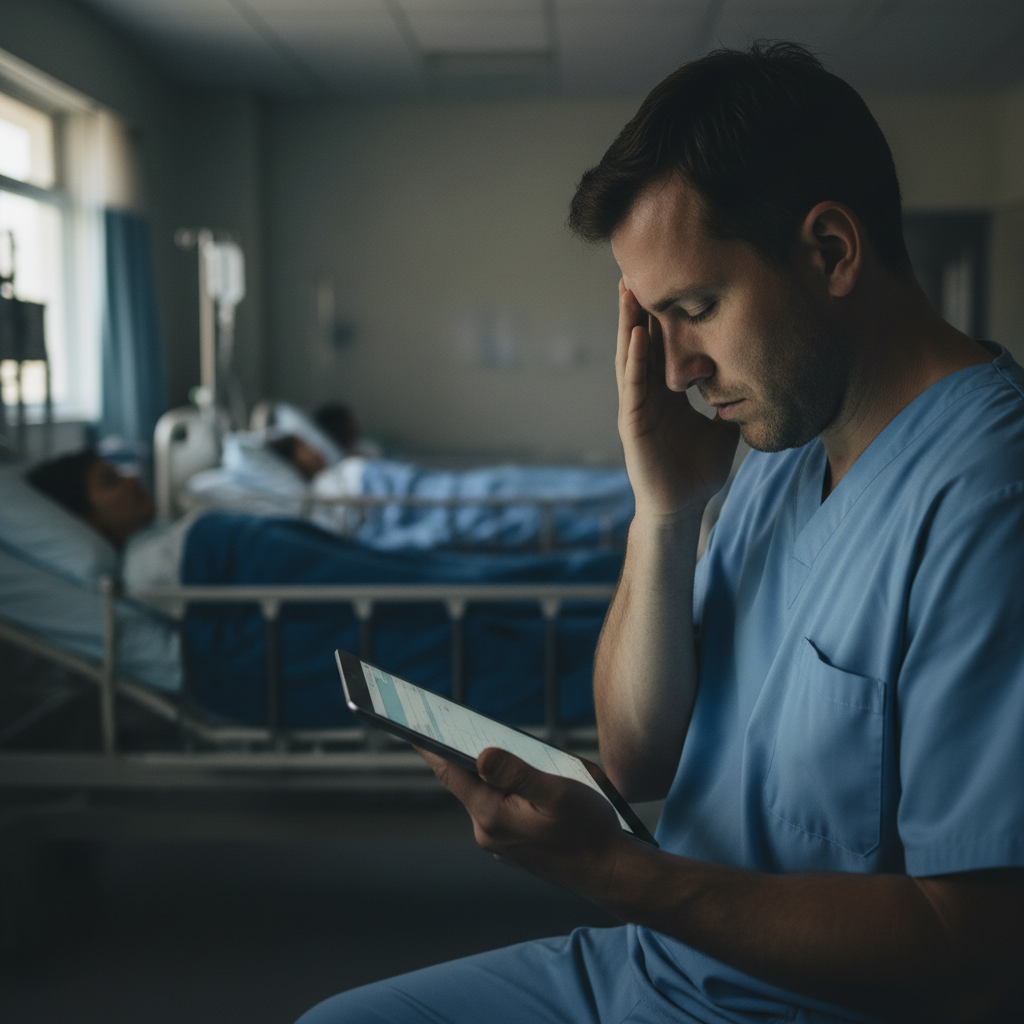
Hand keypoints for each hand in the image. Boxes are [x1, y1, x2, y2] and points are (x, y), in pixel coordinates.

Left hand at [417, 746, 628, 893]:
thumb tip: (480, 754)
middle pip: (468, 781)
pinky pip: (500, 809)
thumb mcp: (556, 792)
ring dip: (496, 775)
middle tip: (464, 722)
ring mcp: (499, 842)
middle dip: (469, 754)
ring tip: (519, 758)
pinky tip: (531, 785)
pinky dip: (506, 792)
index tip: (408, 726)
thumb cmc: (588, 830)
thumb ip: (516, 773)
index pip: (450, 772)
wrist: (609, 873)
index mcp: (492, 815)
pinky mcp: (512, 845)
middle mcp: (487, 831)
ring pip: (487, 795)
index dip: (428, 746)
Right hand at [616, 281, 738, 519]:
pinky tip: (636, 334)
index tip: (668, 277)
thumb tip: (761, 379)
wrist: (682, 507)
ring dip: (628, 321)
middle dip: (638, 305)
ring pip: (630, 355)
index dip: (662, 313)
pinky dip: (635, 359)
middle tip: (636, 266)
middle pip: (641, 340)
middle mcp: (647, 393)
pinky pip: (633, 385)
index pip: (662, 344)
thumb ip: (732, 401)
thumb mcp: (724, 426)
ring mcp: (636, 406)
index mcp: (666, 391)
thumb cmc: (698, 470)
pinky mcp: (632, 423)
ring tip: (628, 288)